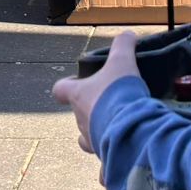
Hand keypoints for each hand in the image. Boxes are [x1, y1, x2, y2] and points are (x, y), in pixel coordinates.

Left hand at [51, 31, 141, 155]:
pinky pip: (104, 155)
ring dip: (100, 129)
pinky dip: (111, 150)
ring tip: (119, 123)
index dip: (66, 85)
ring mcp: (91, 139)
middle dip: (91, 108)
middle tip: (109, 101)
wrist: (130, 128)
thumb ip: (123, 46)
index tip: (76, 82)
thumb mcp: (122, 62)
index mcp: (78, 95)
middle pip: (78, 113)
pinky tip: (125, 144)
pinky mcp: (105, 155)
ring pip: (89, 136)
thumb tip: (128, 34)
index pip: (60, 90)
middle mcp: (80, 118)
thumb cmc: (119, 93)